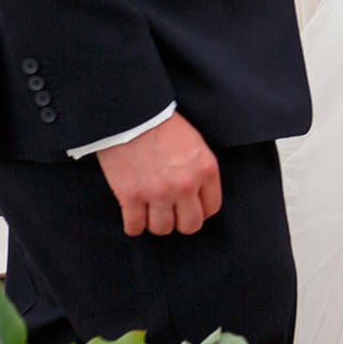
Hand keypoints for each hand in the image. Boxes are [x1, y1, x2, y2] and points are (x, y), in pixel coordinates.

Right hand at [94, 113, 220, 236]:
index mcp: (205, 171)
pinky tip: (132, 214)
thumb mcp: (195, 144)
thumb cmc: (163, 125)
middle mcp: (185, 185)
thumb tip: (198, 195)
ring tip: (149, 210)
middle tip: (169, 212)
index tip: (187, 207)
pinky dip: (133, 224)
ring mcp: (158, 193)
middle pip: (190, 225)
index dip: (198, 210)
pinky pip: (134, 227)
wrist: (132, 114)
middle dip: (179, 221)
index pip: (211, 208)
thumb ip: (200, 171)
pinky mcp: (131, 196)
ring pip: (162, 229)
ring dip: (155, 222)